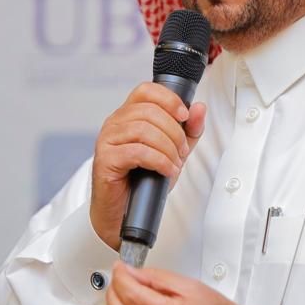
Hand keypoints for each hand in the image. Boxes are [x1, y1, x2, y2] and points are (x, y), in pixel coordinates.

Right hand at [90, 82, 206, 250]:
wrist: (123, 214)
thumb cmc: (143, 181)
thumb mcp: (173, 152)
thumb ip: (188, 131)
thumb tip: (199, 108)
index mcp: (128, 115)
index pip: (146, 90)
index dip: (168, 99)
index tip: (184, 116)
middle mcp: (115, 123)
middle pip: (149, 111)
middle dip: (174, 132)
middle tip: (182, 151)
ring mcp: (107, 140)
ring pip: (143, 129)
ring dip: (168, 147)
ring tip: (175, 163)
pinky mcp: (105, 159)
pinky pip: (137, 152)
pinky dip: (159, 161)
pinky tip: (167, 170)